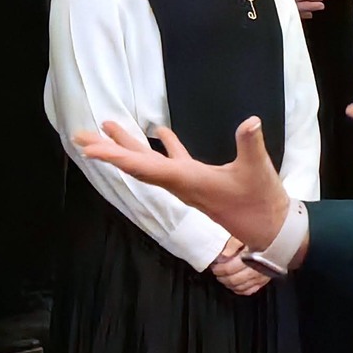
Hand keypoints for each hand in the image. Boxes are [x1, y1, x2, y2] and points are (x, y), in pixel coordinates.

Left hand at [75, 116, 296, 255]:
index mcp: (186, 181)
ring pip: (150, 163)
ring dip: (128, 146)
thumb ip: (251, 145)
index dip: (115, 157)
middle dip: (109, 150)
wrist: (272, 231)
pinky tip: (158, 132)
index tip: (90, 150)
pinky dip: (163, 148)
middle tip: (80, 136)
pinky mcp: (199, 182)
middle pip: (136, 165)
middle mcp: (179, 184)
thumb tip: (250, 121)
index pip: (143, 167)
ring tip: (108, 125)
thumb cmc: (262, 203)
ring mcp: (187, 184)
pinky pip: (172, 163)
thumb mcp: (258, 171)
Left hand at [209, 236, 267, 295]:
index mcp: (251, 258)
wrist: (275, 241)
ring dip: (229, 284)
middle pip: (234, 280)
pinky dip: (241, 290)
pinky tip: (235, 286)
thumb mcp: (245, 235)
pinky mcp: (264, 281)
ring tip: (223, 278)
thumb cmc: (259, 237)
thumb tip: (224, 255)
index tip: (214, 265)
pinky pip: (251, 290)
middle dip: (222, 277)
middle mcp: (257, 270)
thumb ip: (233, 244)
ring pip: (241, 287)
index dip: (219, 268)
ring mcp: (261, 277)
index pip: (230, 269)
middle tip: (216, 272)